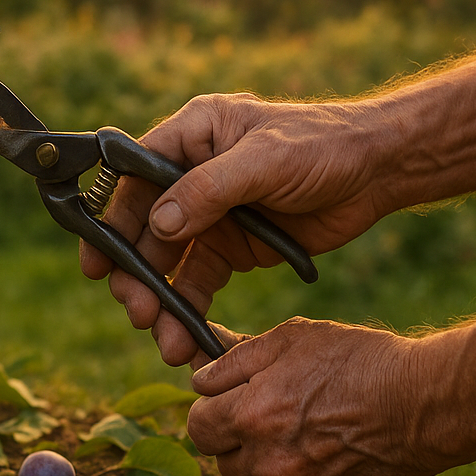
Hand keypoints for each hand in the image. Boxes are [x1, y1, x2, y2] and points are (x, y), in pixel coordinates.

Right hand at [79, 93, 397, 365]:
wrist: (379, 171)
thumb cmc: (324, 145)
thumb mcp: (266, 160)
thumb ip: (209, 191)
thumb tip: (158, 226)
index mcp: (190, 137)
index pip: (133, 178)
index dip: (110, 219)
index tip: (96, 263)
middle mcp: (190, 175)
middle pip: (144, 228)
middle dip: (135, 273)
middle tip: (137, 312)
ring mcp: (210, 214)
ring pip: (167, 262)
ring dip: (159, 300)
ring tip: (163, 339)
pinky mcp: (232, 247)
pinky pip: (198, 281)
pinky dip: (188, 310)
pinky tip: (184, 337)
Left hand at [186, 318, 447, 475]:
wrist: (425, 405)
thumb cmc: (359, 362)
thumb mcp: (292, 338)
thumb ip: (235, 360)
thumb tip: (200, 378)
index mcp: (250, 416)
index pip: (198, 426)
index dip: (211, 412)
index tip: (229, 403)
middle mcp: (266, 463)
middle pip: (223, 461)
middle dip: (237, 440)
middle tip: (271, 417)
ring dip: (265, 467)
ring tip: (303, 437)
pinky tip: (328, 460)